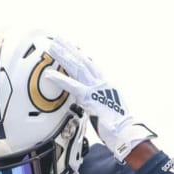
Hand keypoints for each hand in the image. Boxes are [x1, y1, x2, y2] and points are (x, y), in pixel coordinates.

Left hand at [44, 38, 155, 161]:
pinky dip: (60, 80)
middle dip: (70, 49)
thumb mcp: (107, 109)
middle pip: (83, 61)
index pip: (92, 65)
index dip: (80, 56)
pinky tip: (49, 74)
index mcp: (107, 85)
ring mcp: (96, 89)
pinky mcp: (89, 98)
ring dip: (63, 56)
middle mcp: (102, 83)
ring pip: (77, 68)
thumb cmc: (117, 127)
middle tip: (57, 40)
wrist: (124, 132)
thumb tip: (89, 102)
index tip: (71, 47)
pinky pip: (72, 86)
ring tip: (52, 48)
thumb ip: (97, 102)